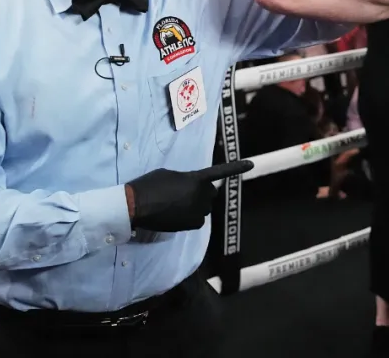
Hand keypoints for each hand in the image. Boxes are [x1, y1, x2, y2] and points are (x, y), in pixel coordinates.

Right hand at [126, 160, 252, 231]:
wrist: (137, 205)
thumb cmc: (149, 185)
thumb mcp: (168, 174)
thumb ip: (184, 179)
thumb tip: (188, 187)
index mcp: (196, 179)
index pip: (219, 172)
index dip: (236, 167)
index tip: (251, 164)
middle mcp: (201, 194)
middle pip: (210, 193)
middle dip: (202, 193)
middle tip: (184, 193)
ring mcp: (198, 210)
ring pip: (204, 207)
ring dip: (196, 205)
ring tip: (176, 205)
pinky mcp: (193, 224)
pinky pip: (198, 220)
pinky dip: (191, 218)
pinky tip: (176, 215)